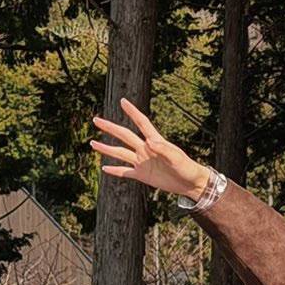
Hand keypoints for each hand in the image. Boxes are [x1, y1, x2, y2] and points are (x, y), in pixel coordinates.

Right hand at [90, 99, 208, 197]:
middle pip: (124, 136)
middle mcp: (145, 149)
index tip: (123, 101)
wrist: (191, 184)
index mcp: (155, 141)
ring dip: (106, 148)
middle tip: (96, 120)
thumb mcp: (177, 158)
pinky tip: (104, 168)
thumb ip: (163, 149)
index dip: (132, 112)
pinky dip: (114, 170)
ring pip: (120, 153)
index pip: (141, 123)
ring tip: (92, 143)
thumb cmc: (187, 168)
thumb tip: (148, 141)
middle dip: (110, 128)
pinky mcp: (142, 175)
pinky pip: (124, 171)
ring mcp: (142, 162)